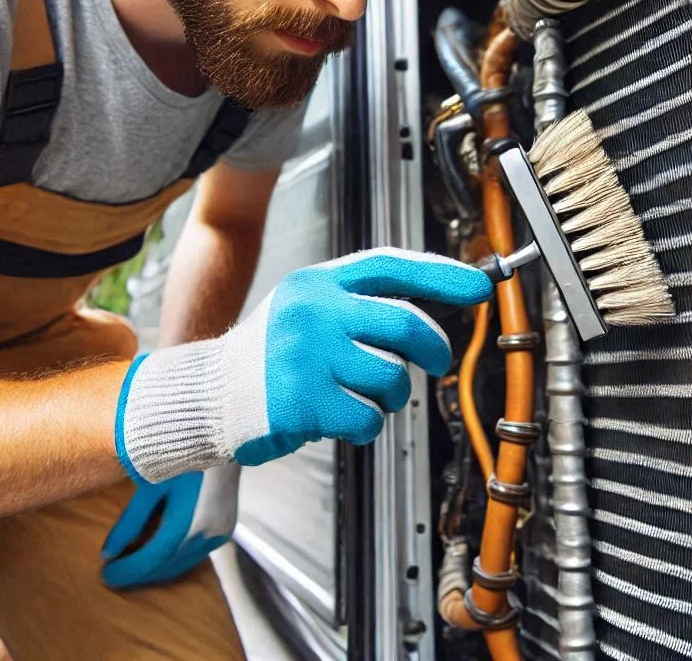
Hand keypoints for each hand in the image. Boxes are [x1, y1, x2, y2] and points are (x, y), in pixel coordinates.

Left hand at [101, 464, 238, 588]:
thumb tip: (107, 553)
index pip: (152, 559)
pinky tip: (158, 552)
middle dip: (139, 573)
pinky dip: (174, 557)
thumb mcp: (152, 484)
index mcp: (188, 522)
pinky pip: (195, 554)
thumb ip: (130, 521)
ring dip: (157, 568)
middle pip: (167, 566)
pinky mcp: (226, 529)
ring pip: (182, 563)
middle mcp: (207, 535)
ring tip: (131, 564)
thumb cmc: (183, 453)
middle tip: (113, 572)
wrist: (225, 435)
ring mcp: (220, 533)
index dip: (126, 571)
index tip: (105, 575)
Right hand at [115, 248, 491, 482]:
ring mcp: (307, 354)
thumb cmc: (272, 351)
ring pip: (392, 377)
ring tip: (364, 395)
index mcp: (318, 282)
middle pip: (406, 324)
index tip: (481, 284)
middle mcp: (314, 311)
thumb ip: (359, 301)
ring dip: (391, 395)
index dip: (441, 274)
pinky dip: (366, 425)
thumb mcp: (307, 306)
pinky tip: (340, 418)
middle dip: (434, 348)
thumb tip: (430, 306)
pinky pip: (368, 418)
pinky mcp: (303, 400)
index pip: (390, 266)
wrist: (210, 393)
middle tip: (436, 362)